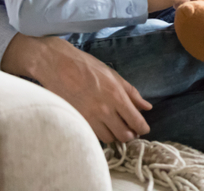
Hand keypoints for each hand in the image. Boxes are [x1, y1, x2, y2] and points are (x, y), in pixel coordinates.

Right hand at [1, 34, 151, 142]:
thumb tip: (147, 107)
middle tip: (129, 129)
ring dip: (114, 135)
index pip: (135, 122)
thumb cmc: (86, 67)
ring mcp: (89, 118)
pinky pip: (93, 135)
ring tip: (114, 126)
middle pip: (123, 135)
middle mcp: (104, 110)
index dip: (142, 128)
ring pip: (108, 138)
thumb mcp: (113, 75)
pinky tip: (100, 125)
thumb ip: (132, 93)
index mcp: (116, 96)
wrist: (57, 65)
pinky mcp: (77, 121)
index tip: (143, 129)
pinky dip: (100, 133)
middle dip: (130, 134)